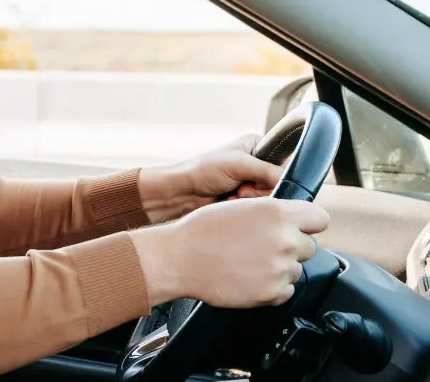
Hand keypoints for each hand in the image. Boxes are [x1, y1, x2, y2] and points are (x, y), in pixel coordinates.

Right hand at [131, 197, 329, 307]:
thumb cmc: (202, 230)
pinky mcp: (272, 292)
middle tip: (262, 247)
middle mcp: (284, 239)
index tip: (299, 228)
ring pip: (296, 269)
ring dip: (279, 267)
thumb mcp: (240, 206)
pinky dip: (272, 287)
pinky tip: (249, 277)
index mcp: (277, 212)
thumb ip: (272, 211)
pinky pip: (286, 290)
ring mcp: (280, 267)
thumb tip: (292, 219)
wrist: (180, 258)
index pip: (320, 218)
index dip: (308, 224)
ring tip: (249, 262)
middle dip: (291, 247)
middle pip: (309, 246)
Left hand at [138, 134, 283, 222]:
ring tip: (233, 196)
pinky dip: (245, 208)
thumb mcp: (238, 164)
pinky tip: (230, 204)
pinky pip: (258, 209)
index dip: (276, 175)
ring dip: (251, 201)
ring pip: (269, 199)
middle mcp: (256, 165)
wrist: (179, 194)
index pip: (284, 162)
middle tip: (242, 190)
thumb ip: (268, 171)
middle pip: (279, 183)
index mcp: (256, 147)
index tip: (259, 180)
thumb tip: (292, 181)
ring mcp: (250, 184)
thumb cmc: (202, 171)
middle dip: (260, 190)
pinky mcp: (244, 202)